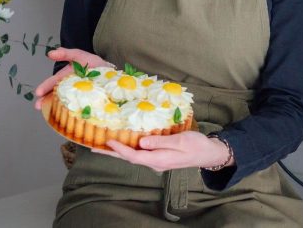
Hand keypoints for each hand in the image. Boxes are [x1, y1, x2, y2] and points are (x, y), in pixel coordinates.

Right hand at [33, 47, 112, 109]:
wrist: (110, 73)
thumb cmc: (93, 64)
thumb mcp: (79, 55)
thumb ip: (66, 53)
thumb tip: (50, 53)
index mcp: (66, 78)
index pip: (54, 83)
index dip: (45, 87)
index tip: (38, 93)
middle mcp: (69, 89)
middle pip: (56, 95)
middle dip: (46, 100)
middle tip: (38, 106)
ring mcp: (77, 97)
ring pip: (64, 102)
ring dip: (54, 107)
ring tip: (47, 112)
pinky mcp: (86, 104)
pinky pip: (77, 108)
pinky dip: (71, 112)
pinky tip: (67, 117)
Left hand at [91, 131, 233, 171]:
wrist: (208, 153)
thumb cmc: (196, 145)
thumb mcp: (180, 141)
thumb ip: (160, 142)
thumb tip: (141, 142)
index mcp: (159, 159)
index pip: (134, 155)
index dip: (120, 149)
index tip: (107, 141)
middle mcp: (155, 162)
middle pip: (129, 158)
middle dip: (112, 153)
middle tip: (94, 147)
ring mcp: (157, 161)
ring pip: (134, 156)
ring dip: (119, 151)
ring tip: (103, 145)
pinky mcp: (160, 157)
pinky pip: (141, 153)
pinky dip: (129, 148)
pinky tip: (125, 143)